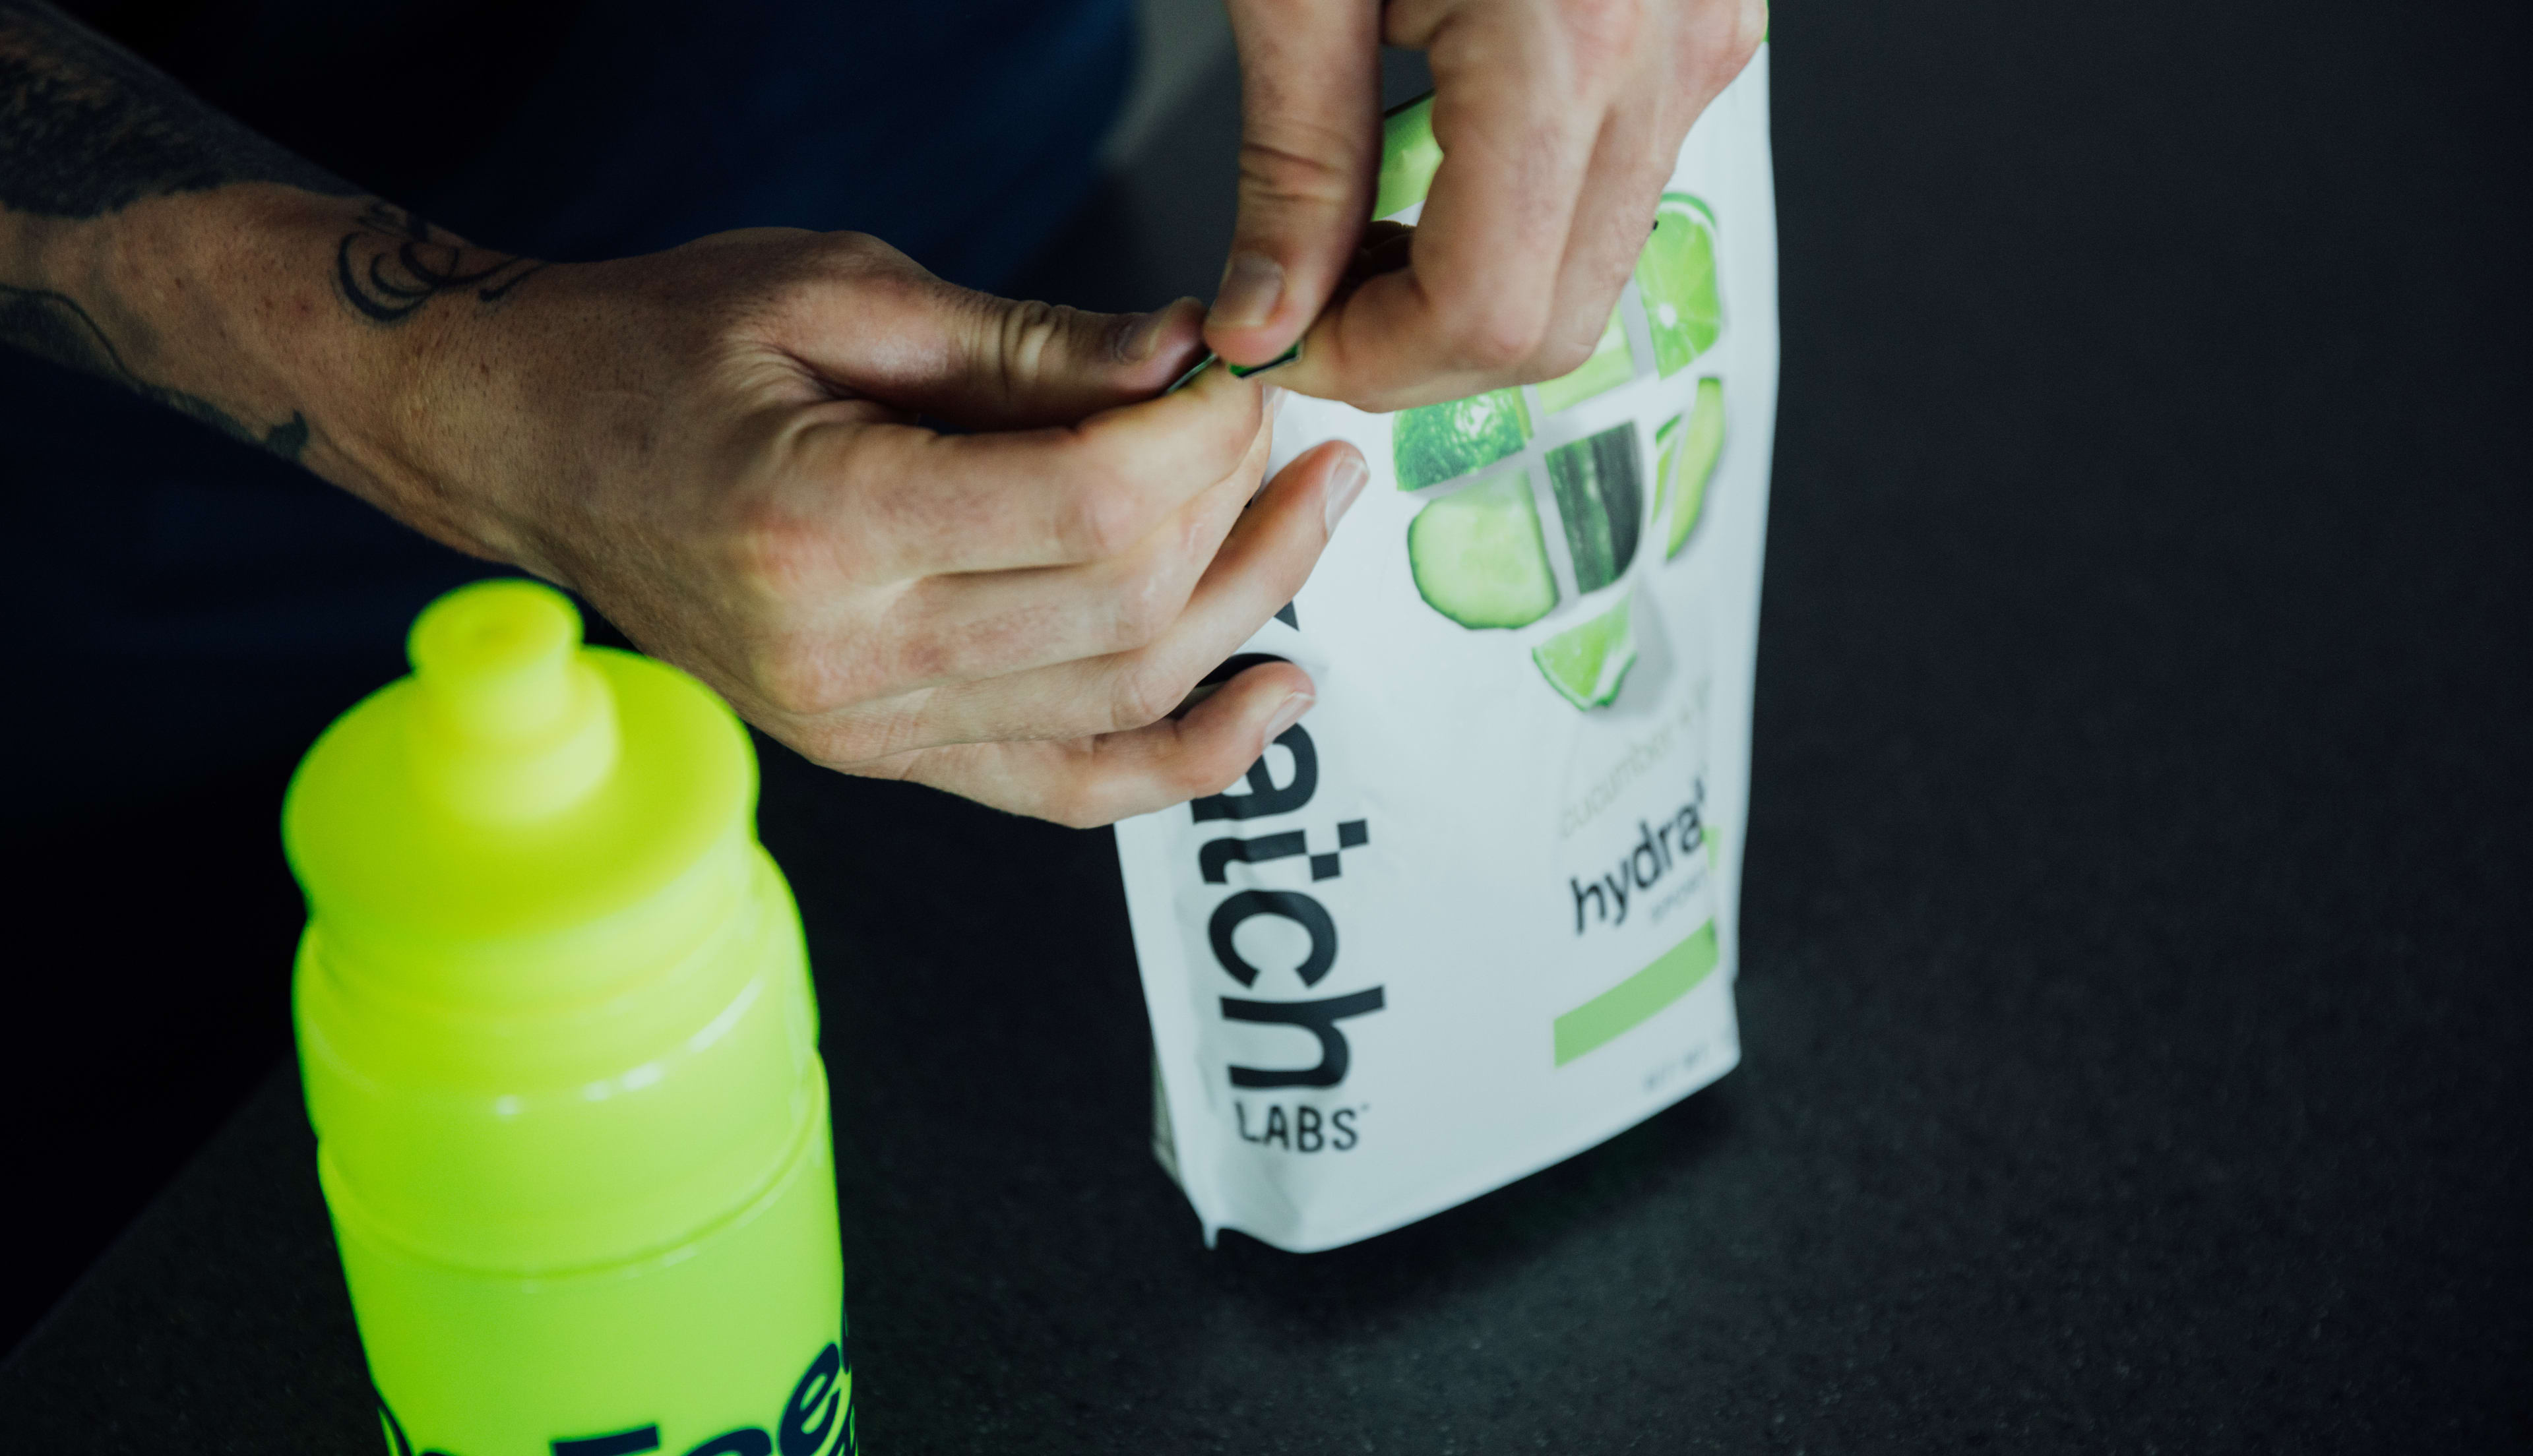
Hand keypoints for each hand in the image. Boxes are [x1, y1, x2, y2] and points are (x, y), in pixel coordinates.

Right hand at [391, 228, 1367, 825]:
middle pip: (1124, 612)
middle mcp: (844, 658)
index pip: (1090, 514)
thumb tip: (1192, 361)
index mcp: (820, 526)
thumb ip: (1028, 346)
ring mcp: (865, 729)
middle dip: (1238, 512)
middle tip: (1291, 426)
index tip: (1246, 374)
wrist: (530, 445)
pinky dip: (1185, 758)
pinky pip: (1066, 786)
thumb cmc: (661, 347)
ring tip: (1305, 509)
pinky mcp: (886, 756)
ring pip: (1119, 698)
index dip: (1203, 444)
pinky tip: (1274, 697)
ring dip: (1242, 607)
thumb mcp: (841, 295)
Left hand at [1205, 0, 1766, 409]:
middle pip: (1554, 323)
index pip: (1485, 313)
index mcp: (1569, 39)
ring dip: (1465, 296)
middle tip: (1302, 311)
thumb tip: (1265, 324)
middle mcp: (1668, 52)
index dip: (1369, 362)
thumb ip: (1292, 166)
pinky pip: (1616, 191)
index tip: (1278, 342)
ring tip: (1358, 236)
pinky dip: (1519, 226)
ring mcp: (1703, 42)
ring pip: (1594, 274)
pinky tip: (1434, 178)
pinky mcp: (1700, 30)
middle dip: (1414, 354)